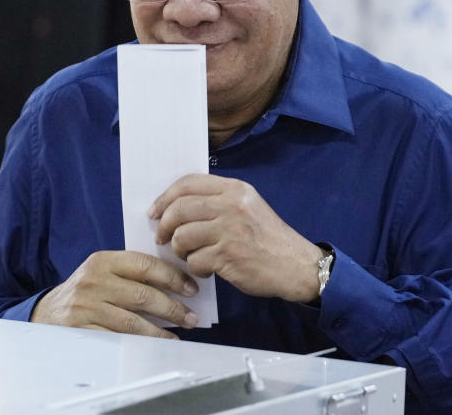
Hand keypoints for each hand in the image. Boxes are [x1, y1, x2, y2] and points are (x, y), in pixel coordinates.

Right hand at [30, 250, 199, 338]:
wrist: (46, 314)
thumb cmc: (85, 292)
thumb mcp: (103, 272)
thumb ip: (131, 272)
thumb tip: (176, 284)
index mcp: (103, 260)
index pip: (145, 264)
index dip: (173, 277)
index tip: (192, 288)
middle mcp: (94, 281)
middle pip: (143, 294)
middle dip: (173, 307)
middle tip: (192, 317)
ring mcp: (87, 307)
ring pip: (134, 321)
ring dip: (162, 330)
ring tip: (180, 333)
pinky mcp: (82, 331)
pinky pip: (120, 339)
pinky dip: (143, 343)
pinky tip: (157, 344)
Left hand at [150, 174, 324, 302]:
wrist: (296, 265)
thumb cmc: (268, 238)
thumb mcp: (248, 207)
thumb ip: (218, 201)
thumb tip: (175, 207)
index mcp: (235, 189)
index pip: (188, 183)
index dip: (165, 197)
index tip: (155, 212)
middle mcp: (232, 205)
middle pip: (179, 209)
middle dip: (165, 226)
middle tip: (163, 238)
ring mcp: (230, 230)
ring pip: (182, 236)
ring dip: (180, 250)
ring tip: (191, 255)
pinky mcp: (228, 256)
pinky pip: (194, 260)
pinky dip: (196, 268)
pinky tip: (207, 269)